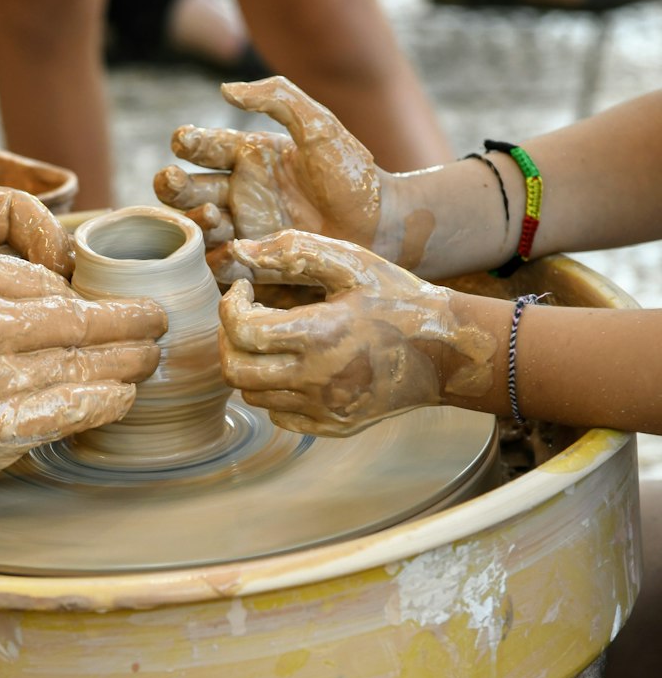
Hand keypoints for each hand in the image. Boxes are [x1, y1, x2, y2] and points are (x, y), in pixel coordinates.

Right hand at [0, 251, 165, 497]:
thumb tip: (68, 296)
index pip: (56, 285)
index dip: (98, 297)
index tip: (120, 301)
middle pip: (83, 322)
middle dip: (133, 323)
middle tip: (160, 323)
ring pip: (87, 366)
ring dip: (129, 363)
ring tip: (151, 358)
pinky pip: (73, 409)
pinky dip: (108, 400)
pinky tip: (125, 395)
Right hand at [154, 77, 382, 281]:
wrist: (381, 229)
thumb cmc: (354, 176)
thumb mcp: (320, 127)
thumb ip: (278, 98)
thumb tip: (225, 89)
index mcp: (250, 157)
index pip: (204, 146)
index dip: (188, 142)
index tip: (184, 141)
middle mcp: (239, 193)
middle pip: (188, 188)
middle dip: (174, 184)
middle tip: (172, 179)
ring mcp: (244, 230)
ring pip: (198, 226)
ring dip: (195, 219)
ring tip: (213, 213)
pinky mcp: (253, 263)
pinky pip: (221, 262)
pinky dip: (218, 256)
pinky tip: (231, 248)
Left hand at [219, 232, 493, 436]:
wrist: (449, 352)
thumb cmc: (399, 300)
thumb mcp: (352, 264)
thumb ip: (295, 252)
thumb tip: (239, 251)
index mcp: (320, 335)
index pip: (241, 330)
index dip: (229, 305)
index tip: (242, 289)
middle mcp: (317, 379)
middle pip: (235, 371)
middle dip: (227, 339)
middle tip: (244, 317)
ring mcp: (324, 409)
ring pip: (252, 395)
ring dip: (249, 363)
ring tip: (270, 338)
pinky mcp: (332, 426)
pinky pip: (279, 416)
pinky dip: (273, 391)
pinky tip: (293, 365)